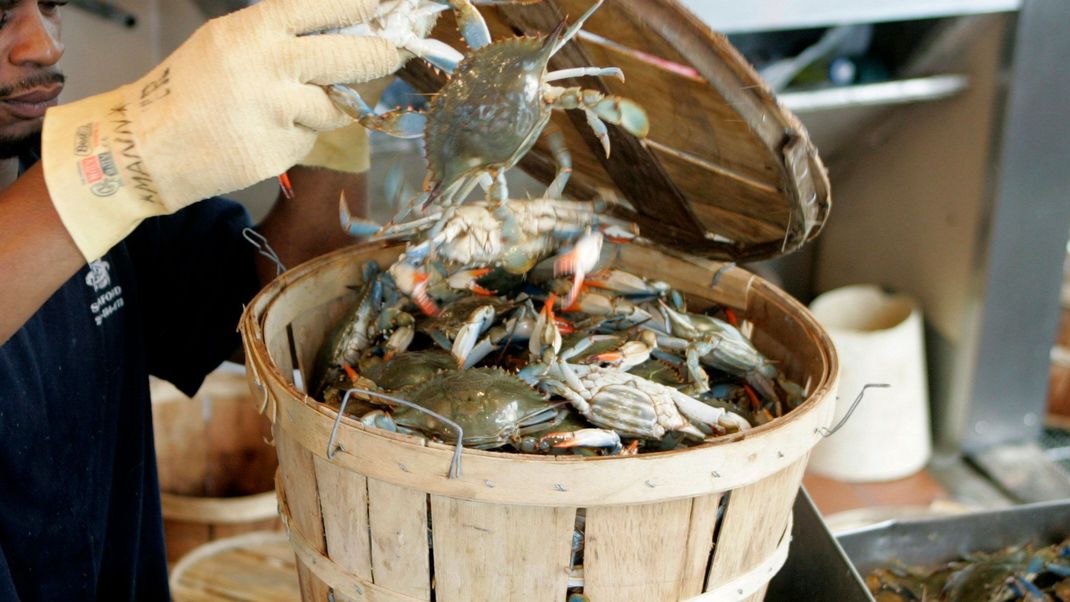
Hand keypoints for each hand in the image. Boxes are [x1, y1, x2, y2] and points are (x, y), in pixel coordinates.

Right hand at [42, 0, 398, 260]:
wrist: (147, 146)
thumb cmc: (189, 90)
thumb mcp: (228, 44)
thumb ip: (281, 39)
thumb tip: (341, 35)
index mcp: (254, 31)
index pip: (323, 9)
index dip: (362, 7)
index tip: (390, 4)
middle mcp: (271, 67)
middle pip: (349, 57)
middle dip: (381, 54)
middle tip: (397, 50)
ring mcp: (278, 111)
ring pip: (334, 106)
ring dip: (327, 106)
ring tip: (287, 106)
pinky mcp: (280, 150)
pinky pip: (310, 137)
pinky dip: (298, 135)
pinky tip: (264, 133)